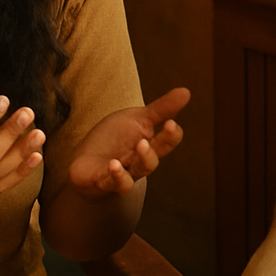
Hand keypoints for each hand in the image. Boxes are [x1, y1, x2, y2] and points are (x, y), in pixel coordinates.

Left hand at [68, 87, 189, 197]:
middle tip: (157, 135)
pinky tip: (113, 165)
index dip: (171, 135)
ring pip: (137, 173)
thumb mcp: (137, 119)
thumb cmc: (116, 139)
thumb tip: (187, 92)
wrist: (88, 162)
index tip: (171, 123)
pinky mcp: (103, 182)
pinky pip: (112, 183)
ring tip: (140, 145)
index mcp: (149, 144)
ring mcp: (123, 174)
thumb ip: (161, 109)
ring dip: (141, 161)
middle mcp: (138, 162)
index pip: (167, 142)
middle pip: (153, 159)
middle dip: (157, 148)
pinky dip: (116, 176)